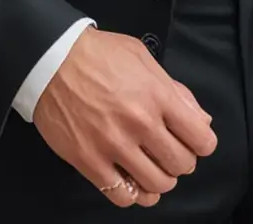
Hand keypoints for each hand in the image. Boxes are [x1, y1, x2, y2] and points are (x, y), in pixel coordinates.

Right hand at [33, 27, 216, 207]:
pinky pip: (123, 196)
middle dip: (181, 161)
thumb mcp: (142, 58)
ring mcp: (114, 145)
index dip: (201, 143)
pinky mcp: (90, 162)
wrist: (51, 59)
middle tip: (168, 152)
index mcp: (157, 95)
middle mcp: (139, 123)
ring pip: (156, 185)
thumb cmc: (98, 54)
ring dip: (159, 180)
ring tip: (150, 166)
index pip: (201, 139)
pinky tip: (129, 179)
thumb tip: (201, 120)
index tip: (192, 141)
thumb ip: (174, 90)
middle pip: (181, 165)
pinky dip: (132, 193)